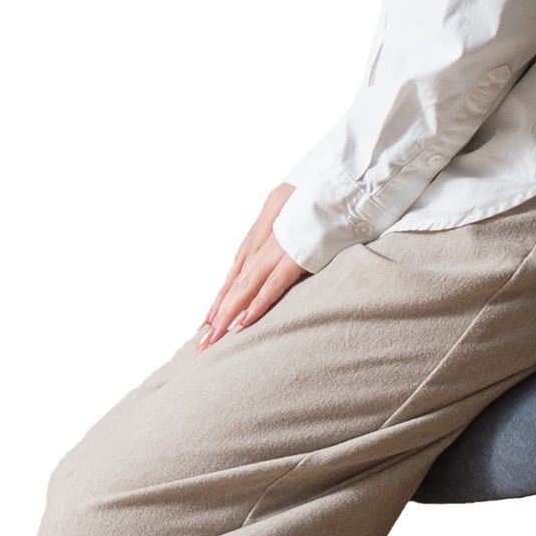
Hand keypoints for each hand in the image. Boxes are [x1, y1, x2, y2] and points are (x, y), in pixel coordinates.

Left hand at [198, 184, 307, 347]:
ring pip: (244, 289)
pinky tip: (244, 322)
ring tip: (214, 339)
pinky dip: (256, 304)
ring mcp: (275, 253)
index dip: (221, 300)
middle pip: (233, 286)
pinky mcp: (293, 259)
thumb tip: (277, 258)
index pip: (235, 275)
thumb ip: (278, 239)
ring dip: (228, 315)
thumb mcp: (288, 222)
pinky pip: (271, 286)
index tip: (208, 322)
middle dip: (217, 316)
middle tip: (202, 343)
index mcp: (260, 240)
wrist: (333, 192)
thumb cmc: (315, 206)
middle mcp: (262, 247)